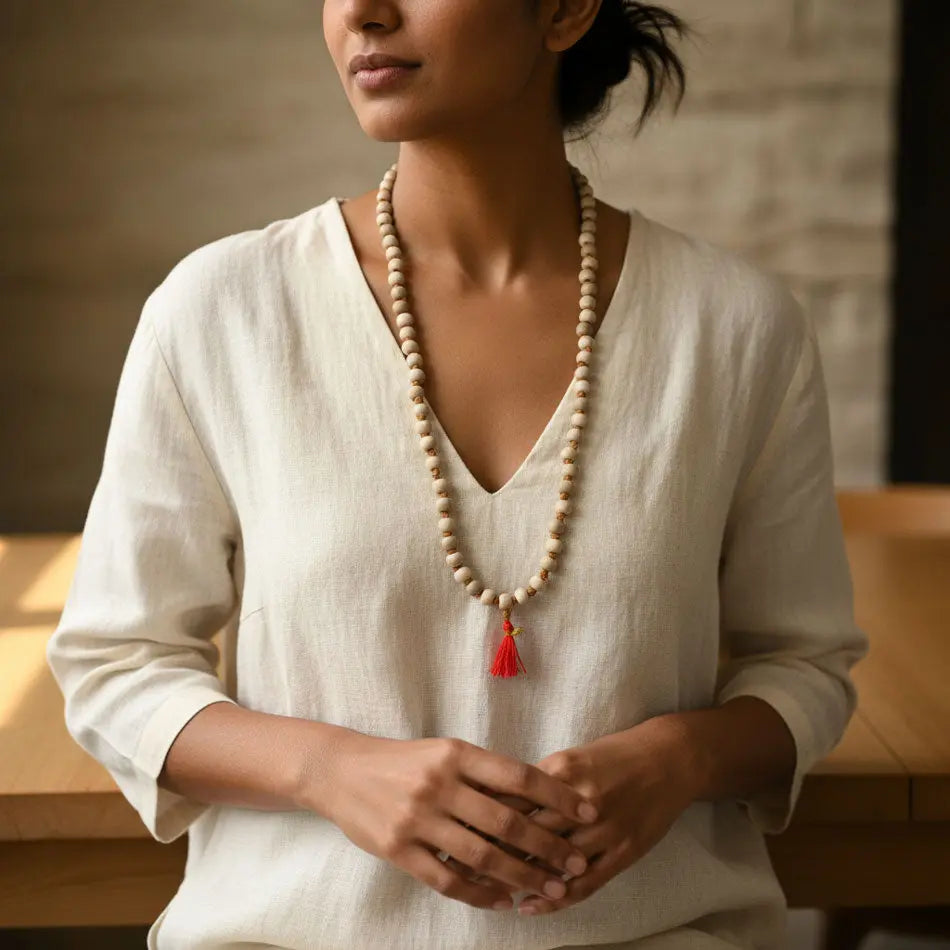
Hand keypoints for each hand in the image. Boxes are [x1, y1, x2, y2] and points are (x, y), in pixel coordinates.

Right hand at [309, 733, 599, 910]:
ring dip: (521, 875)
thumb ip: (482, 773)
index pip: (518, 776)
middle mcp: (440, 785)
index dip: (557, 795)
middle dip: (548, 845)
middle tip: (577, 862)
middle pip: (506, 821)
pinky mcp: (399, 850)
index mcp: (457, 754)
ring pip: (482, 855)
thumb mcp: (444, 752)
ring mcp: (418, 819)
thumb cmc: (403, 761)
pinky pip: (448, 879)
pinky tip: (503, 899)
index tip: (588, 810)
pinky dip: (480, 893)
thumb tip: (536, 796)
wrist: (342, 771)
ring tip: (549, 887)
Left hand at [472, 719, 699, 914]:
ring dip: (519, 879)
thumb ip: (537, 780)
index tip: (452, 828)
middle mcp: (579, 801)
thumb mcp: (572, 757)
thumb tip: (494, 798)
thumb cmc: (614, 755)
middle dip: (490, 851)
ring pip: (552, 862)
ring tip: (487, 892)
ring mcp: (604, 830)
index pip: (511, 797)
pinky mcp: (624, 852)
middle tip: (457, 866)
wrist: (670, 759)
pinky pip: (585, 883)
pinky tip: (531, 906)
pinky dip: (556, 898)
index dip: (480, 816)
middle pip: (526, 832)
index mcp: (562, 770)